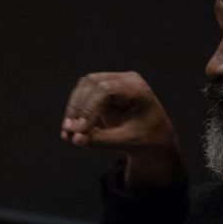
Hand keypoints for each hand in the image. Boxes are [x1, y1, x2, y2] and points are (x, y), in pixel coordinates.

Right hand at [60, 71, 183, 187]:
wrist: (155, 139)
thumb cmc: (146, 140)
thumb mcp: (127, 143)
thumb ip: (101, 140)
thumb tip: (75, 139)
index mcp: (137, 89)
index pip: (108, 90)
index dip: (90, 108)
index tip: (81, 129)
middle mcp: (125, 80)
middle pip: (93, 84)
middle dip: (79, 108)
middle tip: (69, 131)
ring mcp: (113, 82)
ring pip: (84, 87)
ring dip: (73, 109)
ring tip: (67, 132)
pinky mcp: (103, 91)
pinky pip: (83, 96)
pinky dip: (75, 112)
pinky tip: (69, 130)